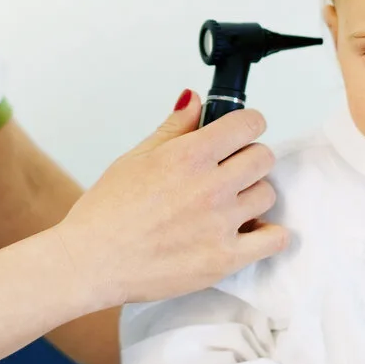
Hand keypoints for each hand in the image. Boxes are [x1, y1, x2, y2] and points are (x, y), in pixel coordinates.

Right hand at [53, 89, 287, 308]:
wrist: (90, 262)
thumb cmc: (105, 212)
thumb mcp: (135, 158)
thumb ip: (173, 128)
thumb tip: (195, 100)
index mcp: (188, 156)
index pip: (247, 124)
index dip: (246, 124)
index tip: (240, 133)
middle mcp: (210, 187)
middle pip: (263, 158)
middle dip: (249, 158)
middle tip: (231, 170)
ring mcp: (220, 224)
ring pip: (267, 195)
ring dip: (252, 195)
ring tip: (229, 204)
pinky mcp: (225, 259)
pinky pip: (274, 240)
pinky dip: (269, 234)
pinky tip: (252, 231)